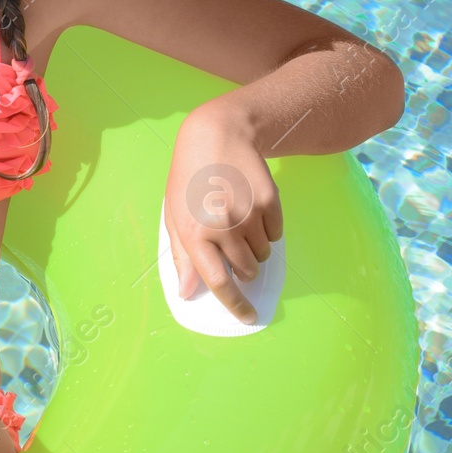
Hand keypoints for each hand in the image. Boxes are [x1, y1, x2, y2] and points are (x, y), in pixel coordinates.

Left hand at [163, 107, 282, 323]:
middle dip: (242, 268)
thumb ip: (183, 257)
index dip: (235, 305)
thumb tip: (188, 292)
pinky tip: (251, 207)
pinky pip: (276, 235)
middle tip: (232, 245)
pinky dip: (267, 230)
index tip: (248, 316)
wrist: (217, 136)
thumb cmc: (189, 178)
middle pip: (245, 270)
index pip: (219, 283)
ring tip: (239, 220)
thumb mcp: (175, 215)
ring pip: (263, 254)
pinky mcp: (270, 202)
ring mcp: (249, 214)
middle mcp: (223, 227)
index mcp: (194, 233)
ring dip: (254, 249)